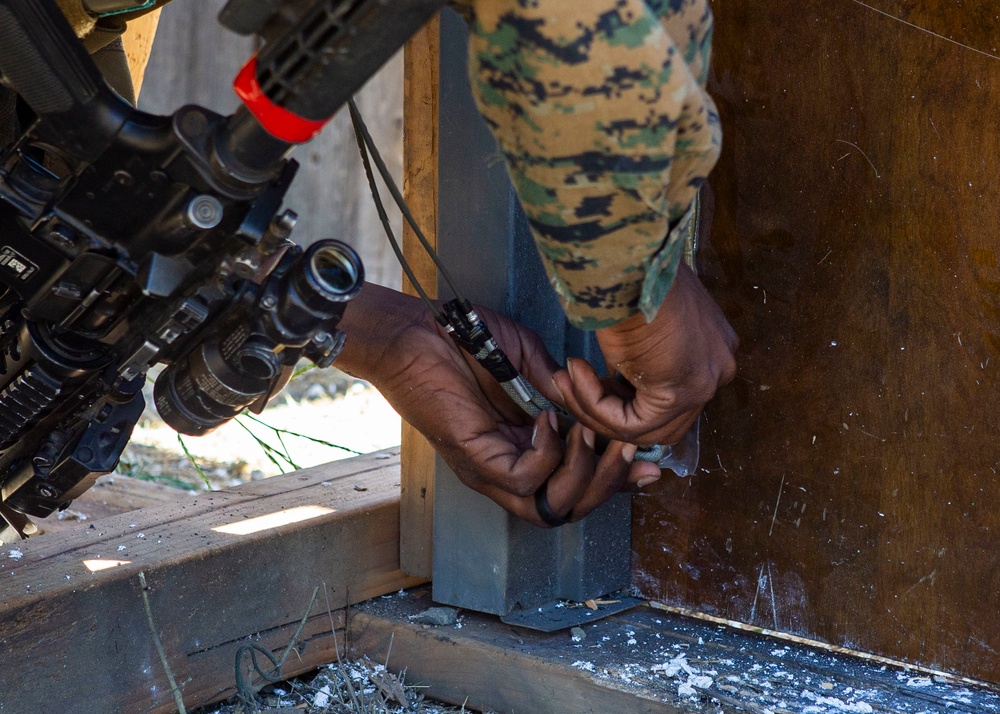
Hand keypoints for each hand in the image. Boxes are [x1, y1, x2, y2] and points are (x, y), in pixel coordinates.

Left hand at [334, 284, 659, 525]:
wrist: (416, 331)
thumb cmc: (466, 342)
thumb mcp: (531, 363)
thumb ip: (562, 390)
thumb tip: (600, 407)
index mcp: (523, 450)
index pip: (575, 486)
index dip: (615, 483)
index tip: (650, 466)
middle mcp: (507, 469)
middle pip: (567, 509)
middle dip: (608, 486)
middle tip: (630, 451)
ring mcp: (489, 469)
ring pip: (549, 508)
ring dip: (583, 475)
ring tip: (594, 434)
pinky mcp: (474, 458)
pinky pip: (522, 480)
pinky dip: (547, 454)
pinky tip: (550, 420)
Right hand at [553, 263, 737, 446]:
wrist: (630, 261)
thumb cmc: (633, 273)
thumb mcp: (641, 316)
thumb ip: (642, 352)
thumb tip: (615, 379)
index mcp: (714, 346)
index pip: (672, 393)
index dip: (623, 394)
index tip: (588, 374)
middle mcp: (719, 368)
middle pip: (662, 419)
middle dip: (609, 409)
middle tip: (572, 383)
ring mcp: (705, 383)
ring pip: (644, 428)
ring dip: (595, 408)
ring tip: (566, 378)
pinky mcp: (680, 394)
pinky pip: (630, 424)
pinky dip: (594, 405)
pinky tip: (574, 373)